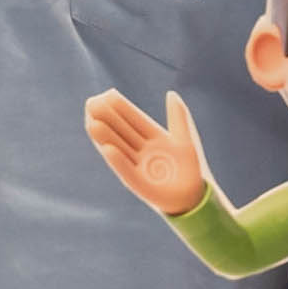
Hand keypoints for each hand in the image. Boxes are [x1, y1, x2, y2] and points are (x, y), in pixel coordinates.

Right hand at [82, 91, 207, 215]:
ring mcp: (139, 167)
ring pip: (119, 148)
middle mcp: (141, 151)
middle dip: (107, 118)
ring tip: (92, 123)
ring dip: (106, 137)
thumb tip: (171, 93)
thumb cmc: (190, 167)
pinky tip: (107, 149)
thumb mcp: (185, 138)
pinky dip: (118, 161)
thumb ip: (178, 116)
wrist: (195, 194)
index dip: (120, 107)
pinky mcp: (140, 185)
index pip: (132, 119)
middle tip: (91, 102)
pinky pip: (127, 171)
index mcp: (151, 137)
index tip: (107, 93)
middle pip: (121, 131)